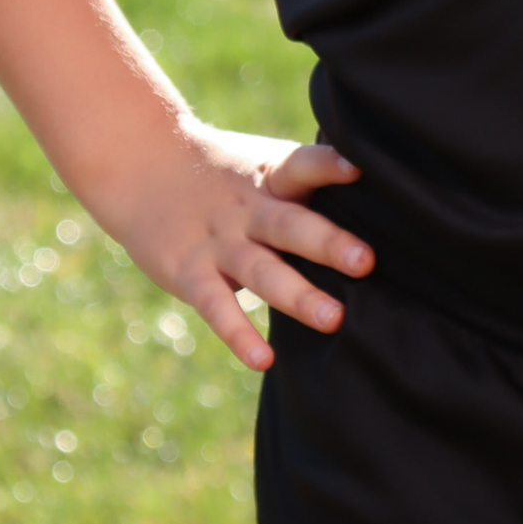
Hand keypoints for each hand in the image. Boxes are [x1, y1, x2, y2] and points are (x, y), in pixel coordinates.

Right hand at [87, 124, 371, 372]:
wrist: (140, 163)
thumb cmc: (225, 171)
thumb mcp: (264, 164)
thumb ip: (308, 184)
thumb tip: (382, 201)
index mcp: (272, 175)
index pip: (304, 165)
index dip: (332, 165)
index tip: (363, 169)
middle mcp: (249, 208)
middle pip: (290, 224)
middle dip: (328, 243)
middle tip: (367, 262)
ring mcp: (219, 242)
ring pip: (261, 271)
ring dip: (297, 296)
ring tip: (334, 320)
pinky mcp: (190, 273)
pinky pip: (217, 307)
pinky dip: (239, 334)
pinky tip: (264, 360)